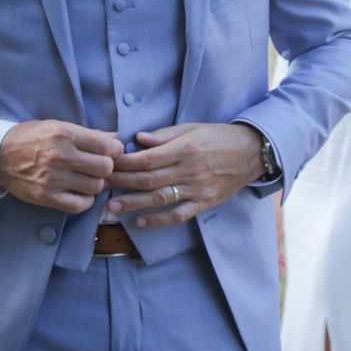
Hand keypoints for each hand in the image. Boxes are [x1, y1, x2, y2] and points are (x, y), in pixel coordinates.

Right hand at [0, 120, 123, 212]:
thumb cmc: (33, 138)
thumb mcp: (59, 126)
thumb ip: (90, 134)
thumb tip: (117, 138)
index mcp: (65, 135)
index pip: (108, 146)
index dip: (115, 150)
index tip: (110, 152)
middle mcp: (60, 156)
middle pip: (105, 168)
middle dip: (106, 168)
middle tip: (98, 167)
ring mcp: (53, 178)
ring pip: (95, 187)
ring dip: (95, 184)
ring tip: (86, 178)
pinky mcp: (46, 196)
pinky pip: (80, 205)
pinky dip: (85, 201)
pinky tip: (80, 193)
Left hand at [106, 123, 264, 227]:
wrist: (251, 153)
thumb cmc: (220, 137)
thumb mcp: (193, 128)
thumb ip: (165, 135)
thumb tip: (138, 139)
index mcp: (186, 148)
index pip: (147, 158)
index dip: (124, 163)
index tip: (107, 164)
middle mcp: (190, 170)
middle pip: (149, 179)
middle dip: (122, 182)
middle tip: (100, 185)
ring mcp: (198, 188)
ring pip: (160, 198)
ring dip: (133, 203)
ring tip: (111, 207)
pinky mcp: (205, 202)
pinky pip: (179, 214)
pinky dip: (159, 220)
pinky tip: (140, 222)